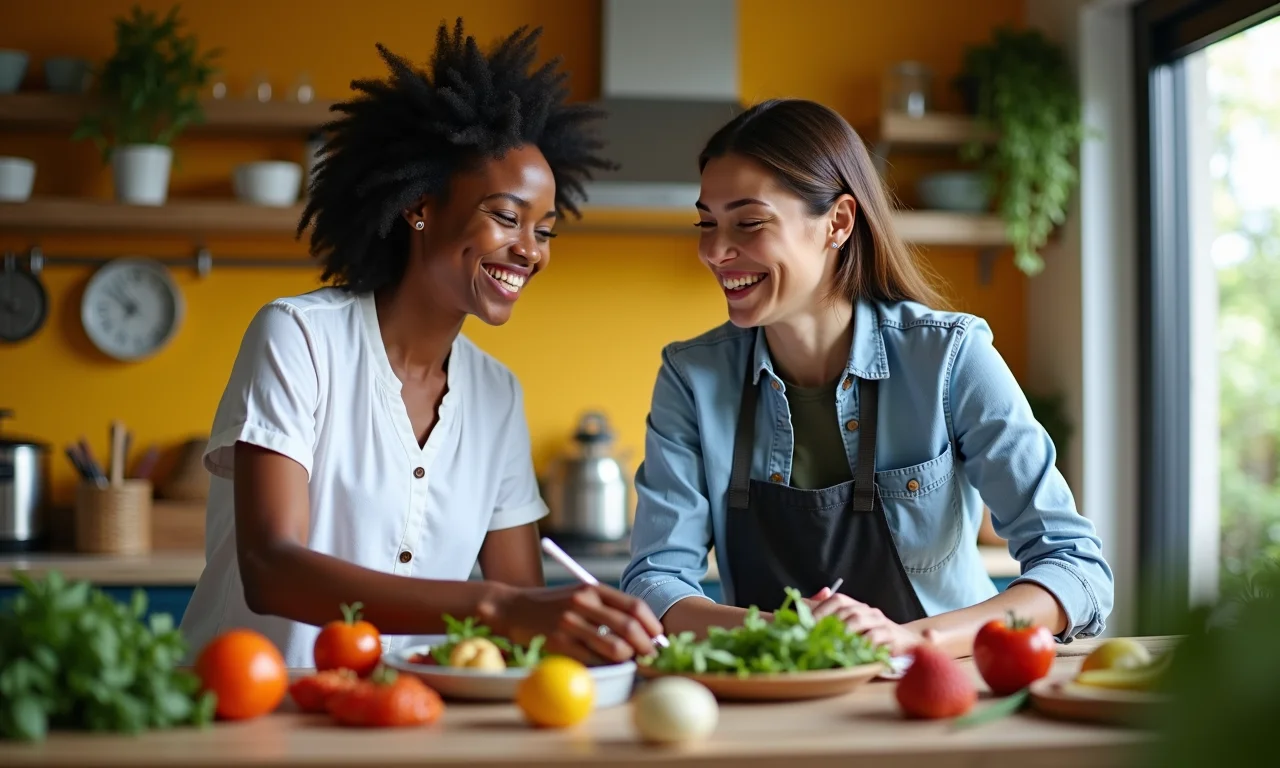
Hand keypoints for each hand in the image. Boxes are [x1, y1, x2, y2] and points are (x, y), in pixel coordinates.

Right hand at [476, 582, 662, 664]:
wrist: (513, 608)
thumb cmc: (553, 605)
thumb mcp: (580, 594)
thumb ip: (607, 607)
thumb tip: (642, 630)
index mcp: (593, 588)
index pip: (634, 606)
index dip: (652, 624)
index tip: (657, 636)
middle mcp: (583, 603)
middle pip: (630, 627)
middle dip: (646, 646)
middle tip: (649, 655)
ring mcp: (571, 624)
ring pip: (615, 648)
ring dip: (629, 658)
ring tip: (628, 660)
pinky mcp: (559, 644)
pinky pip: (594, 661)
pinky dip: (606, 666)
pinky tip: (606, 664)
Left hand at [809, 590, 936, 654]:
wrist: (907, 644)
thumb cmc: (870, 637)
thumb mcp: (846, 628)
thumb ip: (823, 617)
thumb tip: (795, 605)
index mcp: (855, 606)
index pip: (836, 600)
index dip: (820, 610)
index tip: (805, 624)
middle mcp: (867, 610)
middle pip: (846, 610)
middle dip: (828, 623)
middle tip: (812, 637)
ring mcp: (880, 622)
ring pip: (859, 619)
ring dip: (842, 631)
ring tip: (828, 642)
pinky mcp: (892, 636)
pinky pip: (876, 636)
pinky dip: (862, 643)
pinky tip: (851, 651)